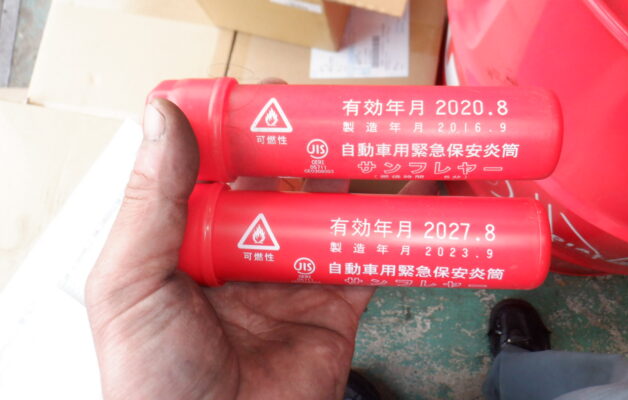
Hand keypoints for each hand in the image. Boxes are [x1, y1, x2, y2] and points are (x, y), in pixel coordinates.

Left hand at [85, 97, 437, 398]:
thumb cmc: (153, 380)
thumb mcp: (131, 283)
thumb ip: (153, 202)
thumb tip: (162, 119)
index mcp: (188, 241)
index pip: (217, 171)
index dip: (242, 134)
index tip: (268, 100)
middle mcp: (242, 254)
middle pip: (279, 186)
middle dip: (305, 150)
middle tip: (328, 115)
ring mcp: (291, 278)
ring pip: (327, 214)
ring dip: (350, 179)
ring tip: (371, 142)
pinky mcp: (335, 306)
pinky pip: (367, 257)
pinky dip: (392, 226)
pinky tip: (412, 194)